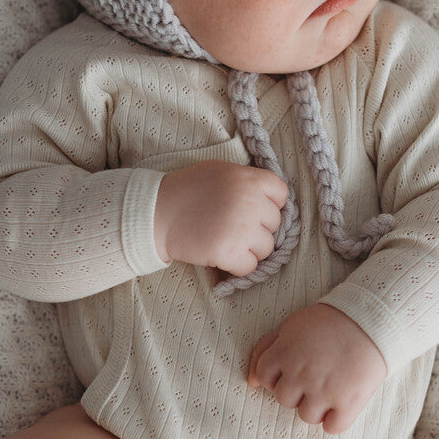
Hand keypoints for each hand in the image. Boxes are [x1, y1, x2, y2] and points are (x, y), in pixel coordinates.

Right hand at [154, 161, 288, 275]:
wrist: (156, 213)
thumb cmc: (186, 190)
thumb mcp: (220, 171)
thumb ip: (246, 181)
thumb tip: (269, 199)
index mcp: (249, 179)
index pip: (281, 194)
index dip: (270, 204)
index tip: (255, 211)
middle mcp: (250, 203)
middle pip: (274, 224)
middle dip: (258, 229)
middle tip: (234, 228)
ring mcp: (242, 229)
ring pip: (266, 248)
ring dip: (250, 249)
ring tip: (227, 242)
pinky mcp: (229, 252)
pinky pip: (250, 267)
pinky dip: (238, 266)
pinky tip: (222, 256)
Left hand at [247, 303, 386, 433]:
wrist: (373, 319)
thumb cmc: (330, 321)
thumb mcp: (292, 325)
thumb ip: (266, 349)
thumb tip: (252, 382)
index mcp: (284, 353)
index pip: (264, 377)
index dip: (277, 375)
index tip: (292, 369)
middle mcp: (301, 374)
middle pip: (284, 400)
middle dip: (297, 391)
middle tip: (315, 376)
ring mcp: (324, 391)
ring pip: (307, 416)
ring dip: (317, 406)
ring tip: (331, 387)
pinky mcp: (348, 403)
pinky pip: (332, 428)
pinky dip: (336, 420)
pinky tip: (342, 403)